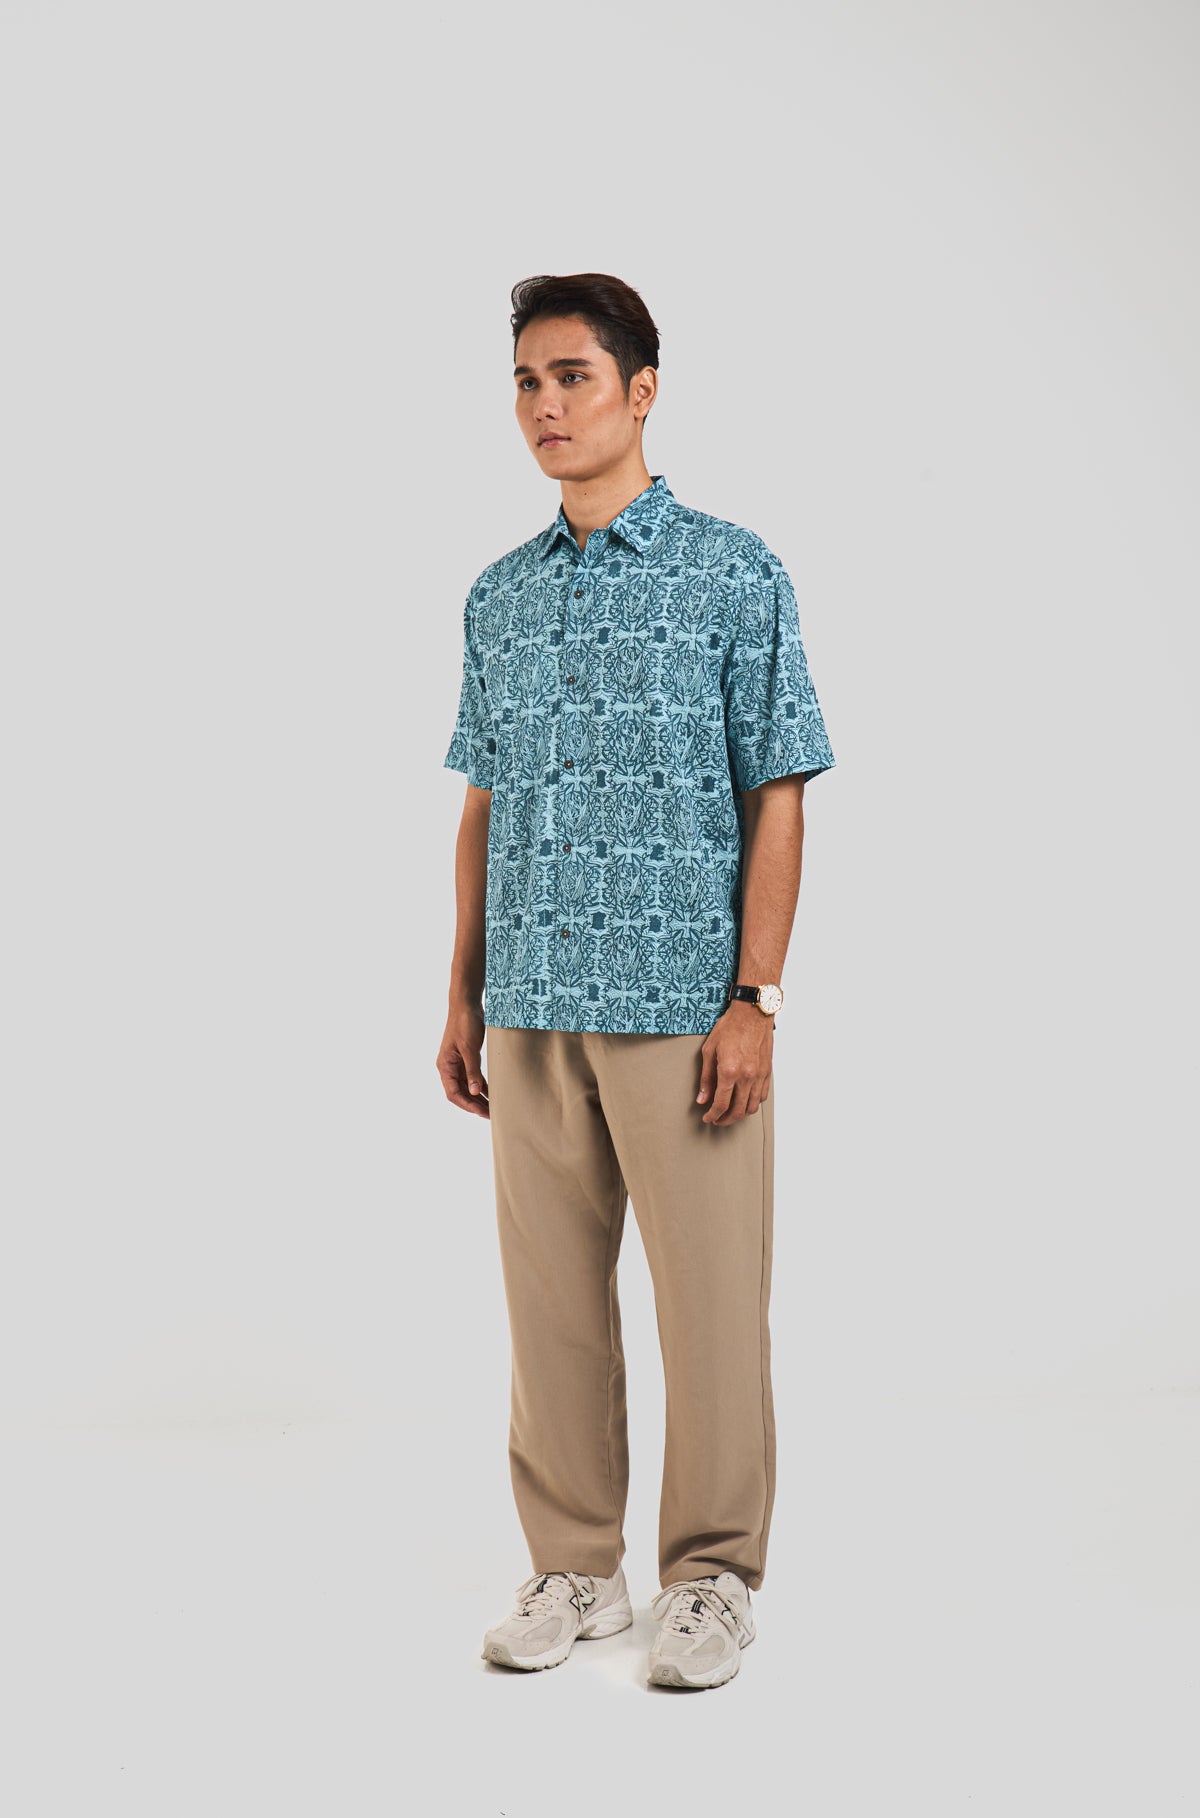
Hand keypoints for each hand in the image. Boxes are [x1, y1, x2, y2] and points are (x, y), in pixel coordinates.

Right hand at [437, 1003, 489, 1117]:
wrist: (467, 1004)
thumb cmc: (464, 1023)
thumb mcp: (469, 1048)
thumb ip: (472, 1071)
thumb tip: (475, 1093)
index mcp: (445, 1066)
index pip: (453, 1093)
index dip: (467, 1105)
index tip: (481, 1112)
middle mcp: (449, 1067)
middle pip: (461, 1093)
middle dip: (475, 1104)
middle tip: (491, 1114)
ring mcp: (458, 1063)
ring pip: (468, 1086)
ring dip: (479, 1097)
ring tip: (493, 1107)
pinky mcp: (467, 1058)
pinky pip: (474, 1077)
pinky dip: (482, 1085)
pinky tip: (493, 1092)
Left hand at [696, 1003, 772, 1124]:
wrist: (752, 1013)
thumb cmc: (730, 1027)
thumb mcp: (709, 1050)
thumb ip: (706, 1078)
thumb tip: (702, 1099)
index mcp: (729, 1072)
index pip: (721, 1104)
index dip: (712, 1115)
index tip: (707, 1118)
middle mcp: (746, 1077)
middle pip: (737, 1111)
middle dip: (725, 1120)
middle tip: (717, 1119)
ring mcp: (759, 1075)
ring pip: (752, 1107)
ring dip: (740, 1114)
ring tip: (730, 1113)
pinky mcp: (767, 1072)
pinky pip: (762, 1096)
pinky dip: (752, 1104)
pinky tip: (744, 1101)